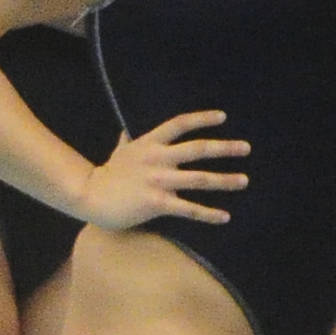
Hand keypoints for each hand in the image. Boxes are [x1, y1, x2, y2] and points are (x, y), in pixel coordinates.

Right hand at [74, 109, 246, 229]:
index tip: (223, 117)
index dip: (202, 119)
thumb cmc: (107, 175)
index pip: (180, 124)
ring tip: (244, 180)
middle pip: (198, 149)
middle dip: (224, 148)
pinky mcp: (157, 202)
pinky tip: (225, 217)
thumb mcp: (119, 152)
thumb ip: (127, 141)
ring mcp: (158, 180)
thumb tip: (125, 131)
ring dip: (225, 180)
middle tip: (246, 148)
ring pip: (199, 179)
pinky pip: (189, 209)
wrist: (89, 195)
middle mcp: (157, 158)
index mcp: (150, 143)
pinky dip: (209, 214)